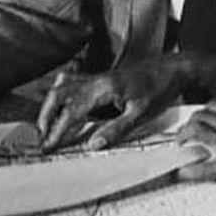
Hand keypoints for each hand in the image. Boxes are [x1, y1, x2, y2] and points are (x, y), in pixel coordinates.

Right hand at [38, 59, 191, 151]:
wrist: (173, 69)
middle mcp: (96, 79)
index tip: (48, 147)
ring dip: (51, 106)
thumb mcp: (141, 114)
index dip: (58, 131)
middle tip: (42, 138)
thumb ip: (116, 129)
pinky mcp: (101, 77)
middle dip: (45, 116)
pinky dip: (61, 94)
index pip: (72, 112)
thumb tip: (92, 145)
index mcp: (104, 88)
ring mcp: (97, 76)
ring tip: (47, 126)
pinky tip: (61, 105)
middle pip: (58, 94)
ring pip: (62, 87)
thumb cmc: (160, 89)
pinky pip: (72, 82)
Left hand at [177, 101, 215, 197]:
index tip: (201, 120)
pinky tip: (179, 174)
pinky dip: (183, 171)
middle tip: (186, 135)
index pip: (214, 105)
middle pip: (198, 117)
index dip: (204, 114)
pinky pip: (195, 168)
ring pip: (192, 135)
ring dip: (182, 142)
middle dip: (189, 126)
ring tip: (180, 149)